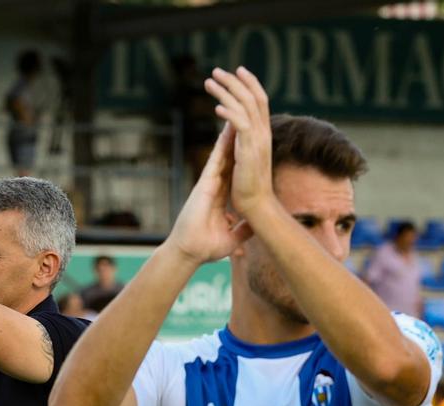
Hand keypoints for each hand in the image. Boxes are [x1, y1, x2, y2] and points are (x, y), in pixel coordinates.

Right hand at [166, 129, 247, 265]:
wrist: (189, 252)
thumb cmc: (205, 248)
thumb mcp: (231, 239)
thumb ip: (242, 231)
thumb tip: (253, 228)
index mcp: (221, 197)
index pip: (234, 173)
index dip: (242, 157)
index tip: (249, 145)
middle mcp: (215, 186)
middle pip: (229, 157)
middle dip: (237, 139)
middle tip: (244, 120)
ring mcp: (209, 182)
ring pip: (223, 153)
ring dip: (230, 134)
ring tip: (238, 114)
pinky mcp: (205, 182)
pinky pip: (216, 158)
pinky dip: (222, 144)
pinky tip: (228, 128)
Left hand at [204, 67, 275, 220]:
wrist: (258, 206)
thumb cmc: (250, 187)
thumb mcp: (248, 158)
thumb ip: (244, 142)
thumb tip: (235, 132)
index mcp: (263, 134)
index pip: (260, 100)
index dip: (250, 83)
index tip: (237, 71)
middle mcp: (263, 133)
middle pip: (252, 97)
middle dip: (234, 81)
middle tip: (216, 71)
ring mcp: (258, 141)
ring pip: (244, 106)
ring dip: (226, 91)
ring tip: (209, 82)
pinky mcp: (249, 150)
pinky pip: (240, 125)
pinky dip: (229, 113)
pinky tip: (216, 107)